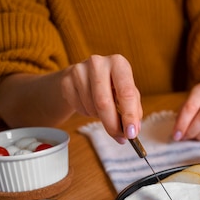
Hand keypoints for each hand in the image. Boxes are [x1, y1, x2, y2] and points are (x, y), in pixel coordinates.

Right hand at [0, 54, 141, 143]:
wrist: (85, 76)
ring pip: (90, 107)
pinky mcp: (65, 80)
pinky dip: (87, 113)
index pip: (126, 93)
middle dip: (112, 124)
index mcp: (119, 63)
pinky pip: (78, 108)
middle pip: (103, 102)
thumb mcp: (128, 93)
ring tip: (103, 111)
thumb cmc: (112, 86)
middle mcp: (98, 63)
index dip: (129, 116)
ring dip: (99, 117)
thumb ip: (133, 111)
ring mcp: (79, 70)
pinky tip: (90, 105)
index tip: (131, 133)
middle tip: (119, 137)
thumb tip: (132, 131)